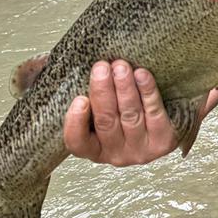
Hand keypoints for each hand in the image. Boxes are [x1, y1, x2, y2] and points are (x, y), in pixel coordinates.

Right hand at [62, 60, 213, 165]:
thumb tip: (51, 63)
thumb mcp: (98, 106)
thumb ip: (83, 93)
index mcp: (93, 148)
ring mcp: (140, 150)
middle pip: (106, 122)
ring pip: (130, 116)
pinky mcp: (163, 142)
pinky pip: (154, 114)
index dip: (76, 122)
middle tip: (101, 68)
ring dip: (125, 88)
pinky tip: (142, 76)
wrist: (166, 119)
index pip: (77, 142)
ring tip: (121, 67)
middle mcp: (115, 154)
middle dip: (103, 92)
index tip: (80, 99)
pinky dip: (148, 92)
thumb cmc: (122, 109)